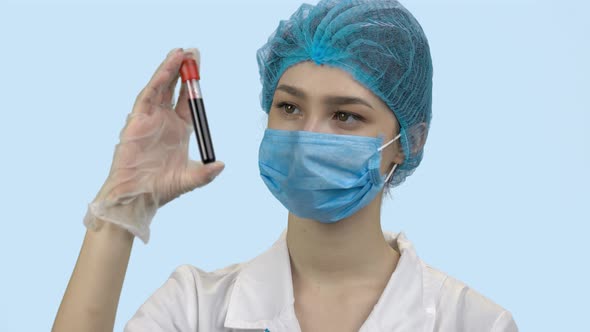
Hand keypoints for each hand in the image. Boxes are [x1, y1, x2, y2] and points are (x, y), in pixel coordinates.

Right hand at [84, 48, 223, 243]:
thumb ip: (206, 173)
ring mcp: (150, 119)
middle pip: (175, 88)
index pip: (188, 100)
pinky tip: (168, 68)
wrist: (138, 196)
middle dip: (183, 70)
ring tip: (180, 52)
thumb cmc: (162, 189)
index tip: (200, 66)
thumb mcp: (190, 179)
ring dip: (170, 69)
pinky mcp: (137, 120)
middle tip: (192, 51)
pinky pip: (149, 96)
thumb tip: (221, 165)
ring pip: (161, 87)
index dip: (194, 84)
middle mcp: (165, 120)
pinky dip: (158, 80)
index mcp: (179, 129)